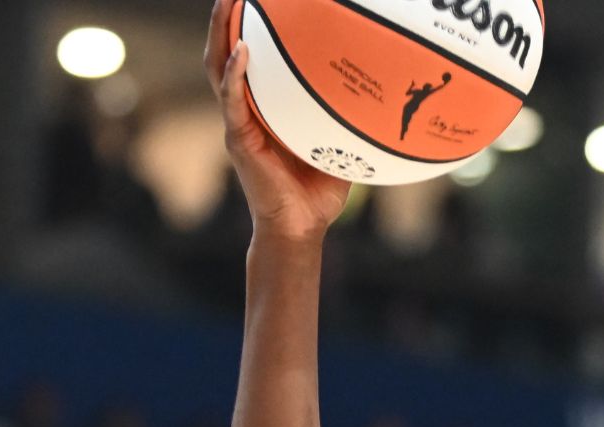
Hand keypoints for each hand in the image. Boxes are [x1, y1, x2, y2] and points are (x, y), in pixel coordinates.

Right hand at [204, 0, 352, 240]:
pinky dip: (235, 75)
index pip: (252, 59)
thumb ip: (346, 115)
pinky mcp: (237, 139)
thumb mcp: (338, 143)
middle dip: (227, 18)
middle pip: (226, 52)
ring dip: (221, 34)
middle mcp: (246, 110)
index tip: (260, 0)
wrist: (302, 226)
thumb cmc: (320, 190)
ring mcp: (237, 123)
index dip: (249, 28)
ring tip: (227, 2)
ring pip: (219, 68)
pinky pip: (232, 101)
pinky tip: (242, 52)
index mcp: (265, 108)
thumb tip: (385, 91)